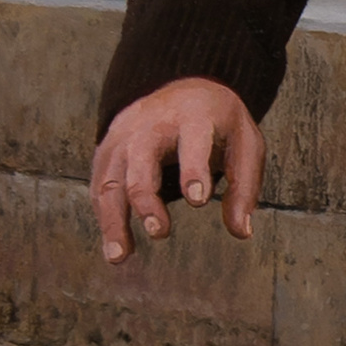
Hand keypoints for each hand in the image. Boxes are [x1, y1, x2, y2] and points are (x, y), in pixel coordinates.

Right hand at [89, 78, 263, 261]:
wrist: (182, 90)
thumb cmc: (218, 124)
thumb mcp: (244, 144)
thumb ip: (243, 186)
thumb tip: (242, 231)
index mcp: (193, 116)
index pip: (191, 141)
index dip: (193, 168)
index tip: (197, 199)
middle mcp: (151, 124)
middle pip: (141, 161)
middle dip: (147, 198)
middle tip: (160, 232)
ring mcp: (123, 136)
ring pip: (111, 178)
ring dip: (113, 219)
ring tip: (120, 256)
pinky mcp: (106, 151)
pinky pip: (100, 186)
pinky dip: (105, 218)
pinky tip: (115, 247)